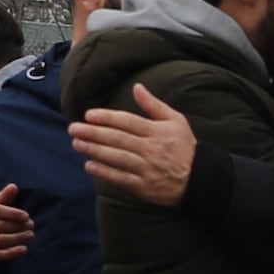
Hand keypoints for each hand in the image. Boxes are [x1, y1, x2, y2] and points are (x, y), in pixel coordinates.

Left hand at [67, 85, 200, 206]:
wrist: (200, 180)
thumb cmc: (185, 147)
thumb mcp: (176, 120)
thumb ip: (154, 105)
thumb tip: (137, 87)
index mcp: (157, 131)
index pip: (128, 121)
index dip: (107, 118)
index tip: (89, 115)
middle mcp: (151, 149)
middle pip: (118, 139)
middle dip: (94, 133)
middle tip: (73, 128)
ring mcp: (147, 168)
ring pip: (116, 157)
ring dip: (94, 150)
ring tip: (77, 144)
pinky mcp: (144, 186)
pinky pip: (121, 178)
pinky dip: (104, 172)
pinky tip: (89, 166)